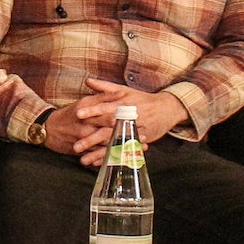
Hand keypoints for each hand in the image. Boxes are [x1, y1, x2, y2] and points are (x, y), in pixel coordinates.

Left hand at [65, 81, 189, 165]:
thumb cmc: (142, 99)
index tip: (78, 114)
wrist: (167, 109)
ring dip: (99, 154)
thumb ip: (105, 87)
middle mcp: (127, 119)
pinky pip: (122, 152)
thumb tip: (87, 80)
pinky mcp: (138, 141)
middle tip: (75, 146)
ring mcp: (133, 132)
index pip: (105, 108)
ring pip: (114, 145)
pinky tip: (98, 164)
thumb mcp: (125, 90)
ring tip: (83, 161)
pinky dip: (110, 158)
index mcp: (123, 105)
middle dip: (91, 139)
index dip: (92, 111)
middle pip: (107, 130)